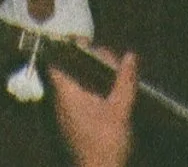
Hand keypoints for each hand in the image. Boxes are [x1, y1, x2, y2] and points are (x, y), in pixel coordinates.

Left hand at [49, 45, 138, 166]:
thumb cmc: (106, 143)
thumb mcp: (120, 109)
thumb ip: (124, 81)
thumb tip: (130, 56)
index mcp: (67, 95)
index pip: (56, 63)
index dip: (69, 49)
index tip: (87, 43)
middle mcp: (62, 102)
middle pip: (71, 71)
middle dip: (91, 62)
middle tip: (113, 62)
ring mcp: (68, 115)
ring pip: (78, 85)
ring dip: (96, 78)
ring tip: (117, 76)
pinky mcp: (76, 125)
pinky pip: (82, 99)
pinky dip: (95, 92)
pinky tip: (113, 93)